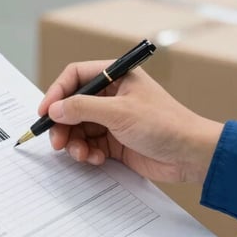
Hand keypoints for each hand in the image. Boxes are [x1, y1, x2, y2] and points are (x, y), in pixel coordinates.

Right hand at [39, 62, 223, 183]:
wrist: (192, 155)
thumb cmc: (166, 125)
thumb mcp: (120, 113)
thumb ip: (82, 108)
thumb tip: (55, 109)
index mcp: (117, 78)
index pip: (75, 77)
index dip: (56, 93)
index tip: (44, 112)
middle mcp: (112, 96)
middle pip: (72, 106)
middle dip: (63, 125)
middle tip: (57, 141)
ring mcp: (113, 120)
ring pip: (79, 128)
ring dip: (74, 143)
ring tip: (81, 154)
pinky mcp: (116, 141)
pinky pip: (90, 145)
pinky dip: (88, 153)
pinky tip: (96, 159)